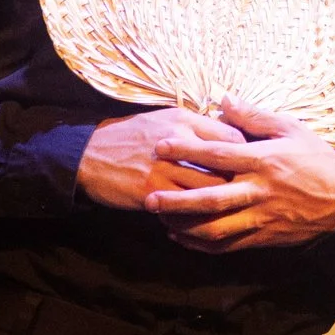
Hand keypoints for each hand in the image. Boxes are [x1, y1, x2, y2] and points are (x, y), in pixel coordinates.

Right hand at [77, 107, 242, 209]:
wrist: (87, 156)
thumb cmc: (131, 135)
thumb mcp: (165, 118)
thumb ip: (197, 125)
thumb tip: (231, 134)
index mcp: (185, 121)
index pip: (233, 137)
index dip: (245, 153)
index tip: (247, 164)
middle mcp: (178, 143)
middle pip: (226, 167)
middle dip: (238, 181)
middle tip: (244, 191)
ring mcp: (165, 170)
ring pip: (209, 190)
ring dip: (219, 201)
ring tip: (225, 207)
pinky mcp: (152, 192)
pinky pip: (184, 207)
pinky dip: (195, 213)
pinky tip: (197, 216)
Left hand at [143, 99, 334, 250]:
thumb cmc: (316, 159)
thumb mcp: (292, 129)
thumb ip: (255, 116)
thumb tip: (223, 99)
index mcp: (264, 160)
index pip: (218, 154)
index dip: (186, 150)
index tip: (160, 147)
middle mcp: (259, 190)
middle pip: (211, 198)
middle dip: (176, 199)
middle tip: (148, 196)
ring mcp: (260, 216)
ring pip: (215, 226)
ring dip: (184, 225)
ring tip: (160, 218)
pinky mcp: (262, 236)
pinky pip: (226, 244)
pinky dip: (200, 243)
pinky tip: (181, 235)